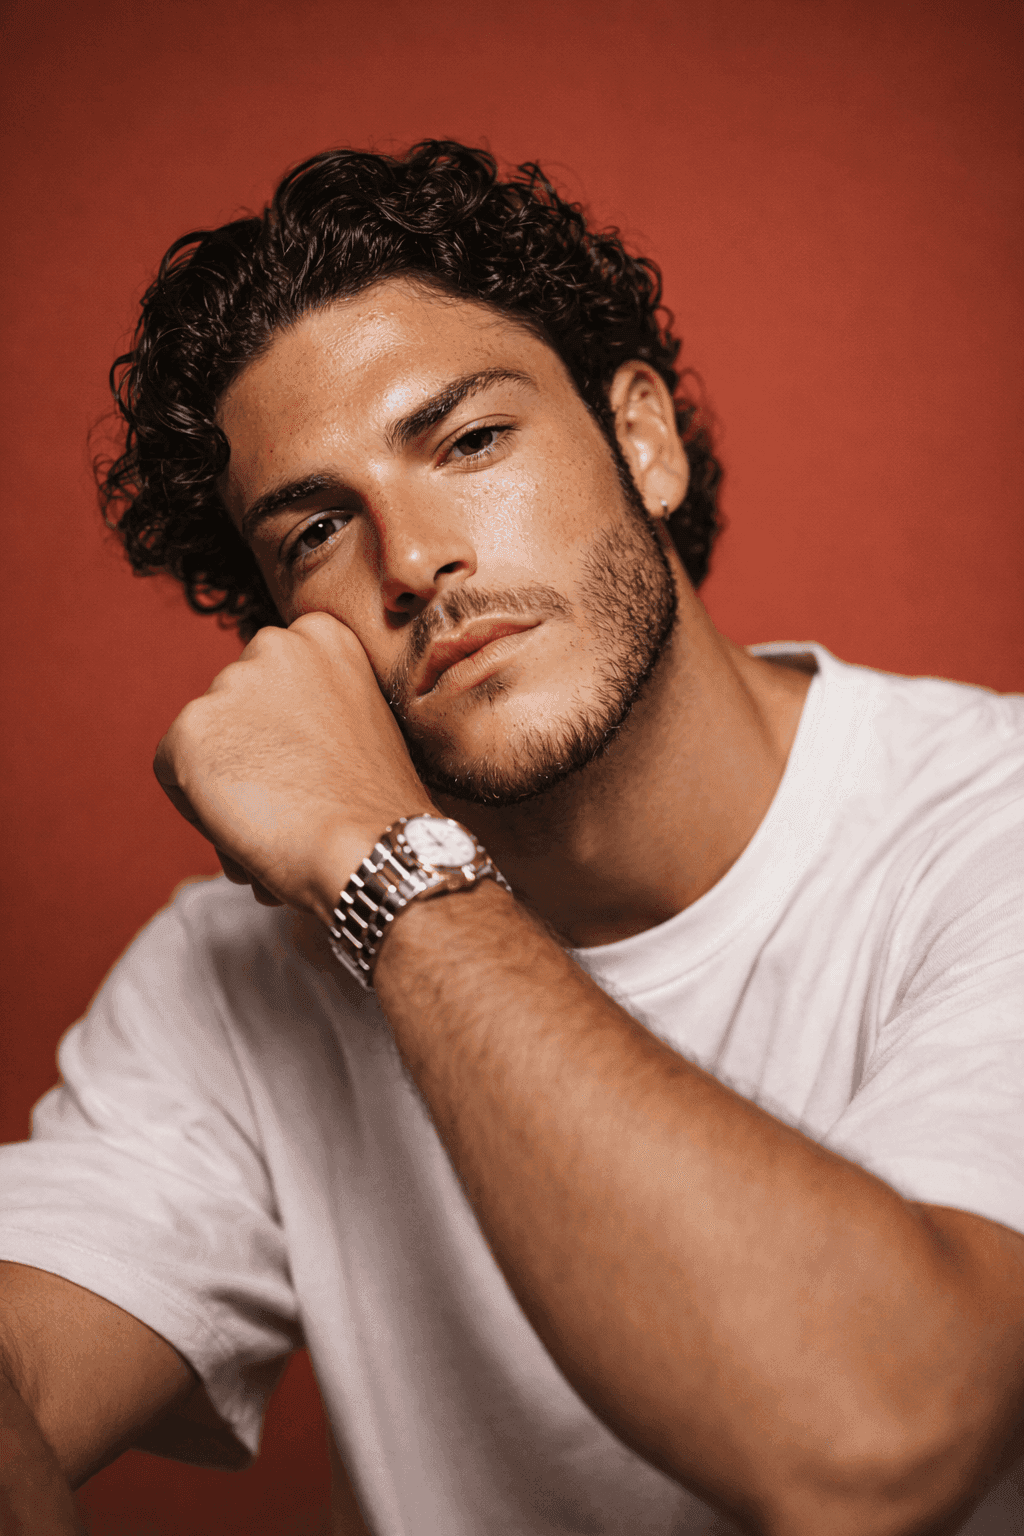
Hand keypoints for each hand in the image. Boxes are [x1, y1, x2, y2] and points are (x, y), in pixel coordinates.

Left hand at [153, 613, 435, 919]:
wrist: (371, 845)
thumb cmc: (376, 805)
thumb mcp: (362, 723)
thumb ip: (313, 708)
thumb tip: (262, 739)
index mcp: (322, 636)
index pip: (274, 677)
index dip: (284, 731)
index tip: (305, 770)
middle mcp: (272, 645)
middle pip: (237, 705)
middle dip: (250, 754)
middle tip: (284, 804)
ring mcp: (228, 685)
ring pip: (207, 742)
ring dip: (227, 784)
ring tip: (269, 828)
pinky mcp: (189, 729)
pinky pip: (174, 773)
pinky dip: (198, 809)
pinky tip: (244, 833)